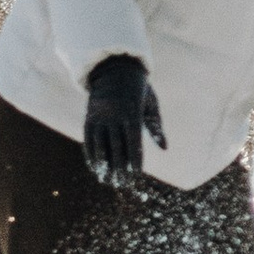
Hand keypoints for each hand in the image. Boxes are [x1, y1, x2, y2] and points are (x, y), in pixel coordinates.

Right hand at [83, 54, 164, 188]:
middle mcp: (114, 116)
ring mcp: (100, 116)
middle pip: (117, 146)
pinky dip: (91, 154)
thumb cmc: (139, 89)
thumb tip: (165, 148)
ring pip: (100, 145)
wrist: (114, 70)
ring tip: (107, 180)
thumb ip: (156, 127)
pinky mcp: (89, 117)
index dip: (135, 159)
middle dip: (119, 167)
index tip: (137, 175)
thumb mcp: (151, 103)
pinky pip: (88, 139)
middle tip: (123, 184)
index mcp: (132, 113)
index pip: (134, 141)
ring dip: (103, 164)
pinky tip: (95, 167)